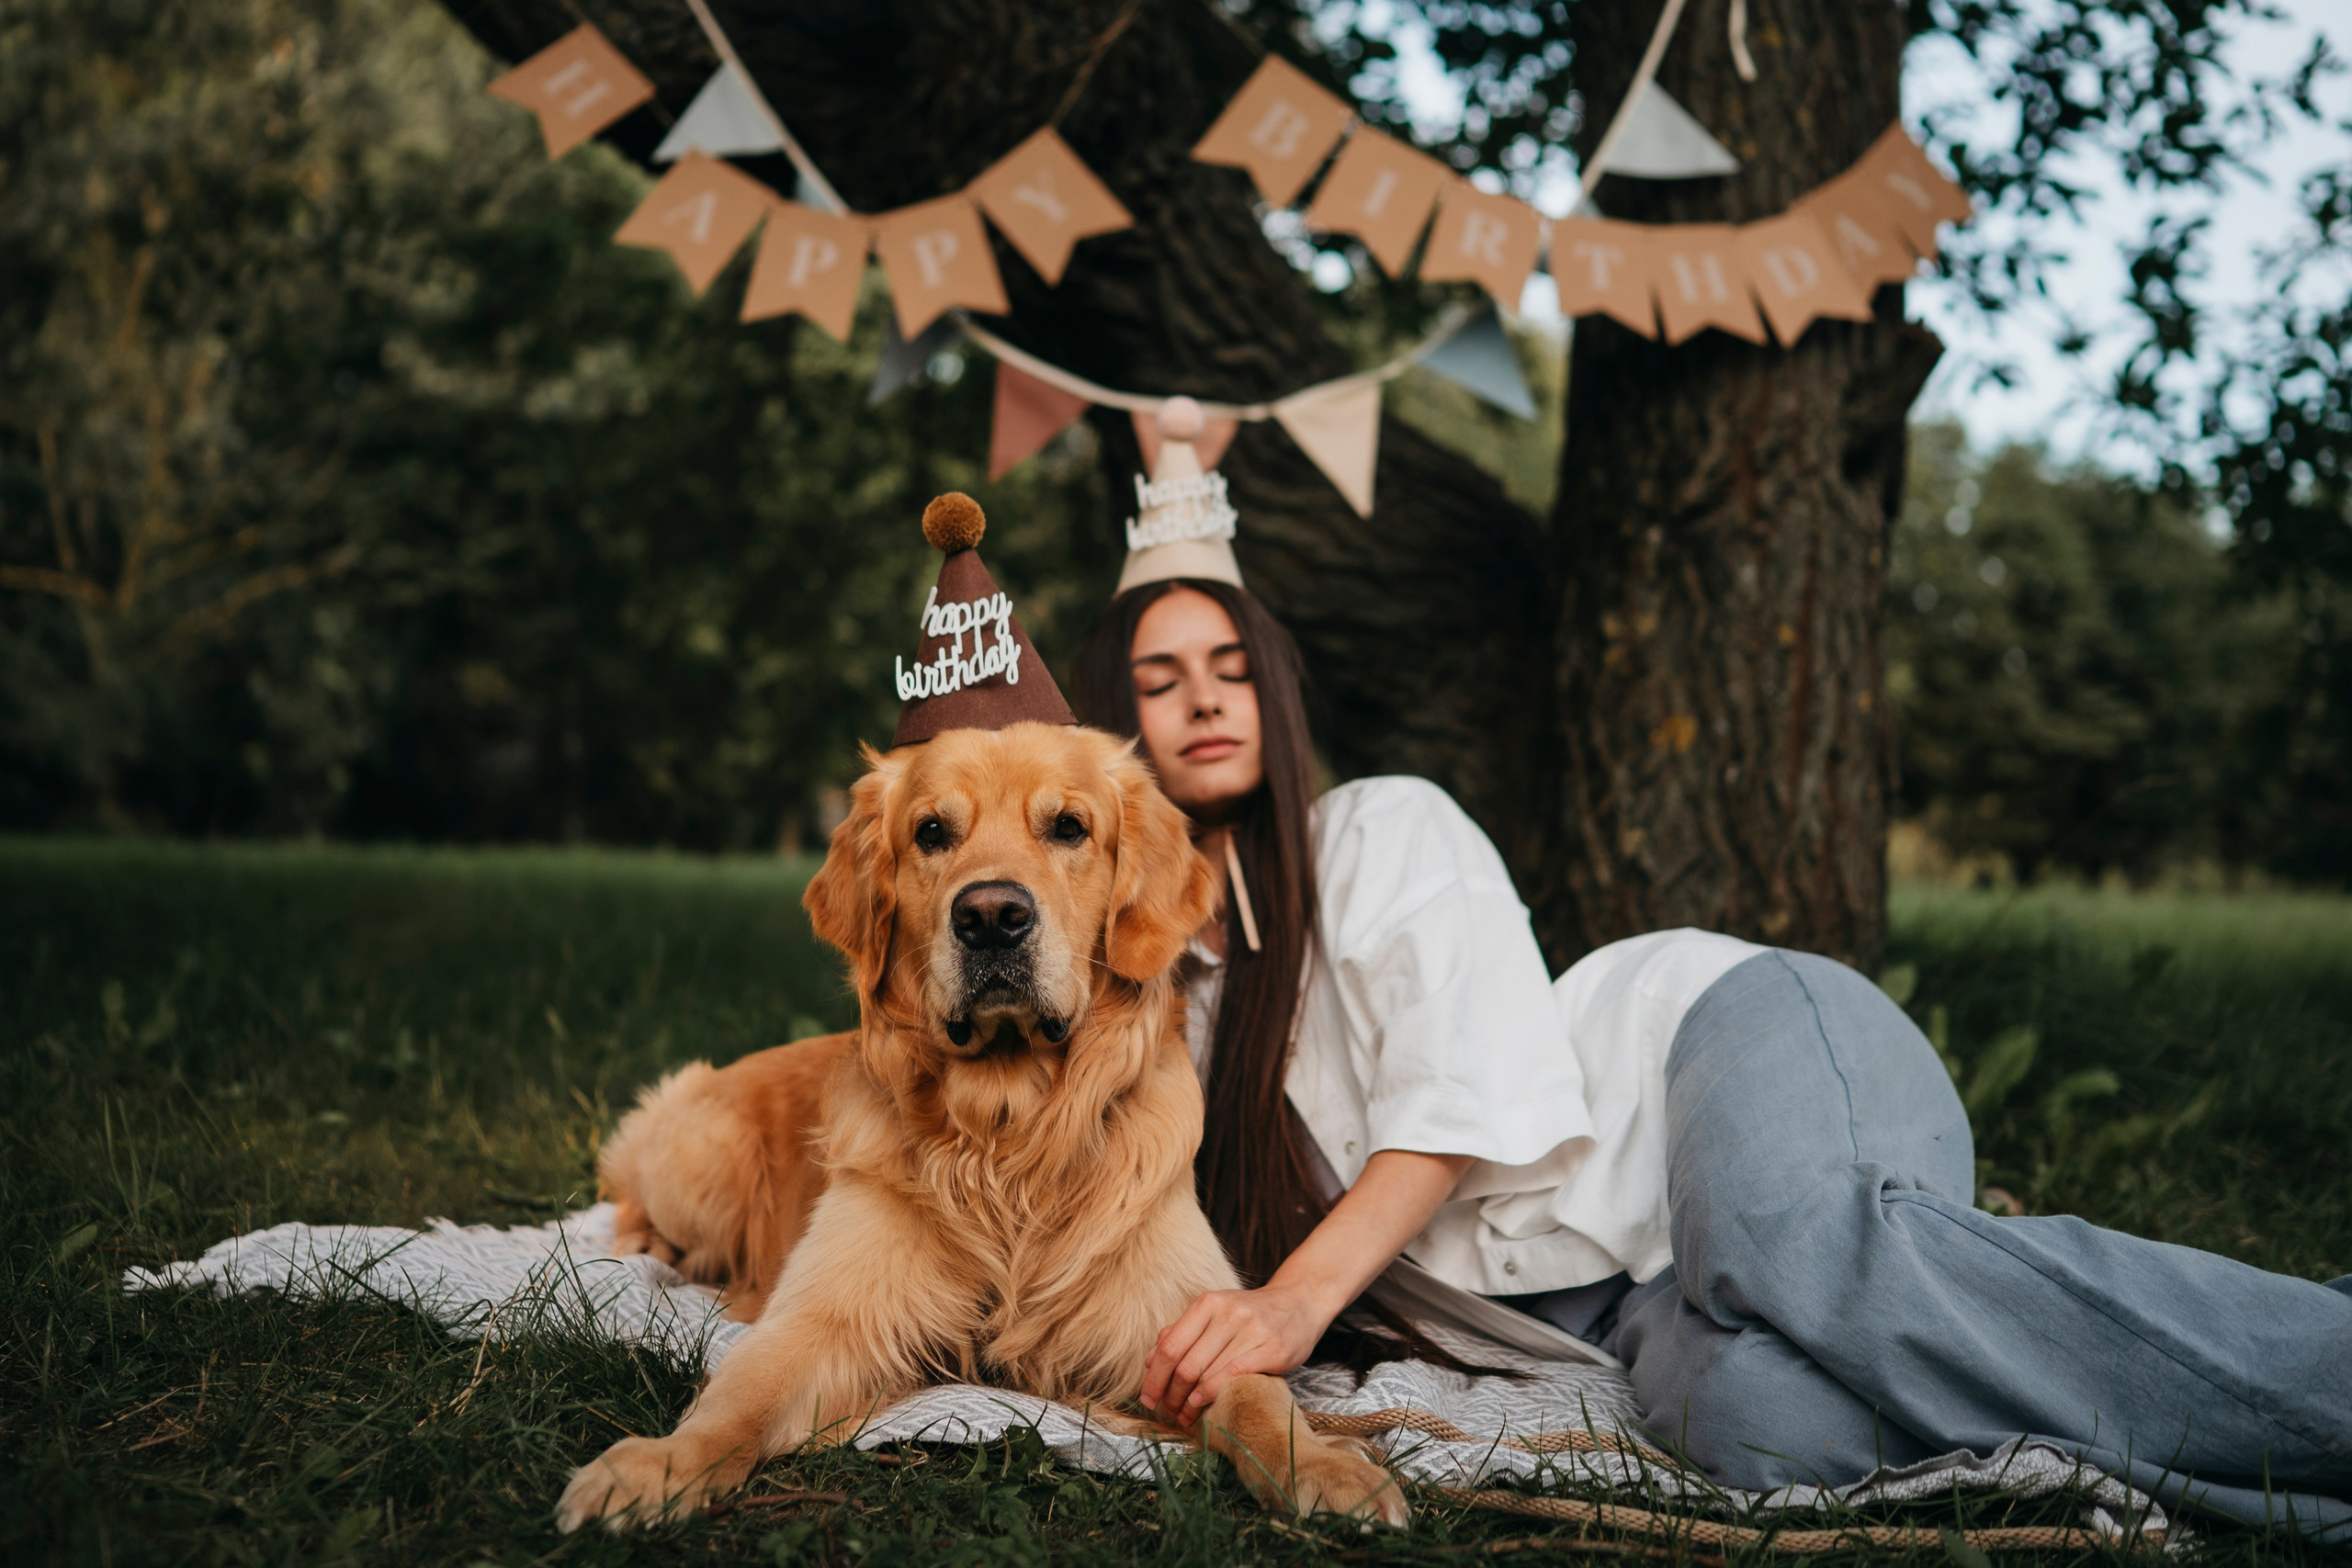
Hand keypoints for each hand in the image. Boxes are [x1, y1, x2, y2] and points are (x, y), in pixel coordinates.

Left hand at [1140, 1283, 1327, 1427]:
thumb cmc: (1250, 1314)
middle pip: (1186, 1364)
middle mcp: (1228, 1313)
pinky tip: (1203, 1404)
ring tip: (1184, 1415)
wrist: (1299, 1303)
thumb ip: (1181, 1333)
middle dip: (1171, 1395)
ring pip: (1208, 1373)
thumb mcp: (1214, 1313)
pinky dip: (1213, 1394)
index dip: (1154, 1376)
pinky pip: (1234, 1375)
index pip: (1170, 1345)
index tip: (1147, 1398)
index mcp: (1208, 1303)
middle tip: (1168, 1411)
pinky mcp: (1273, 1348)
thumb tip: (1149, 1361)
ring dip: (1189, 1402)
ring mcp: (1252, 1330)